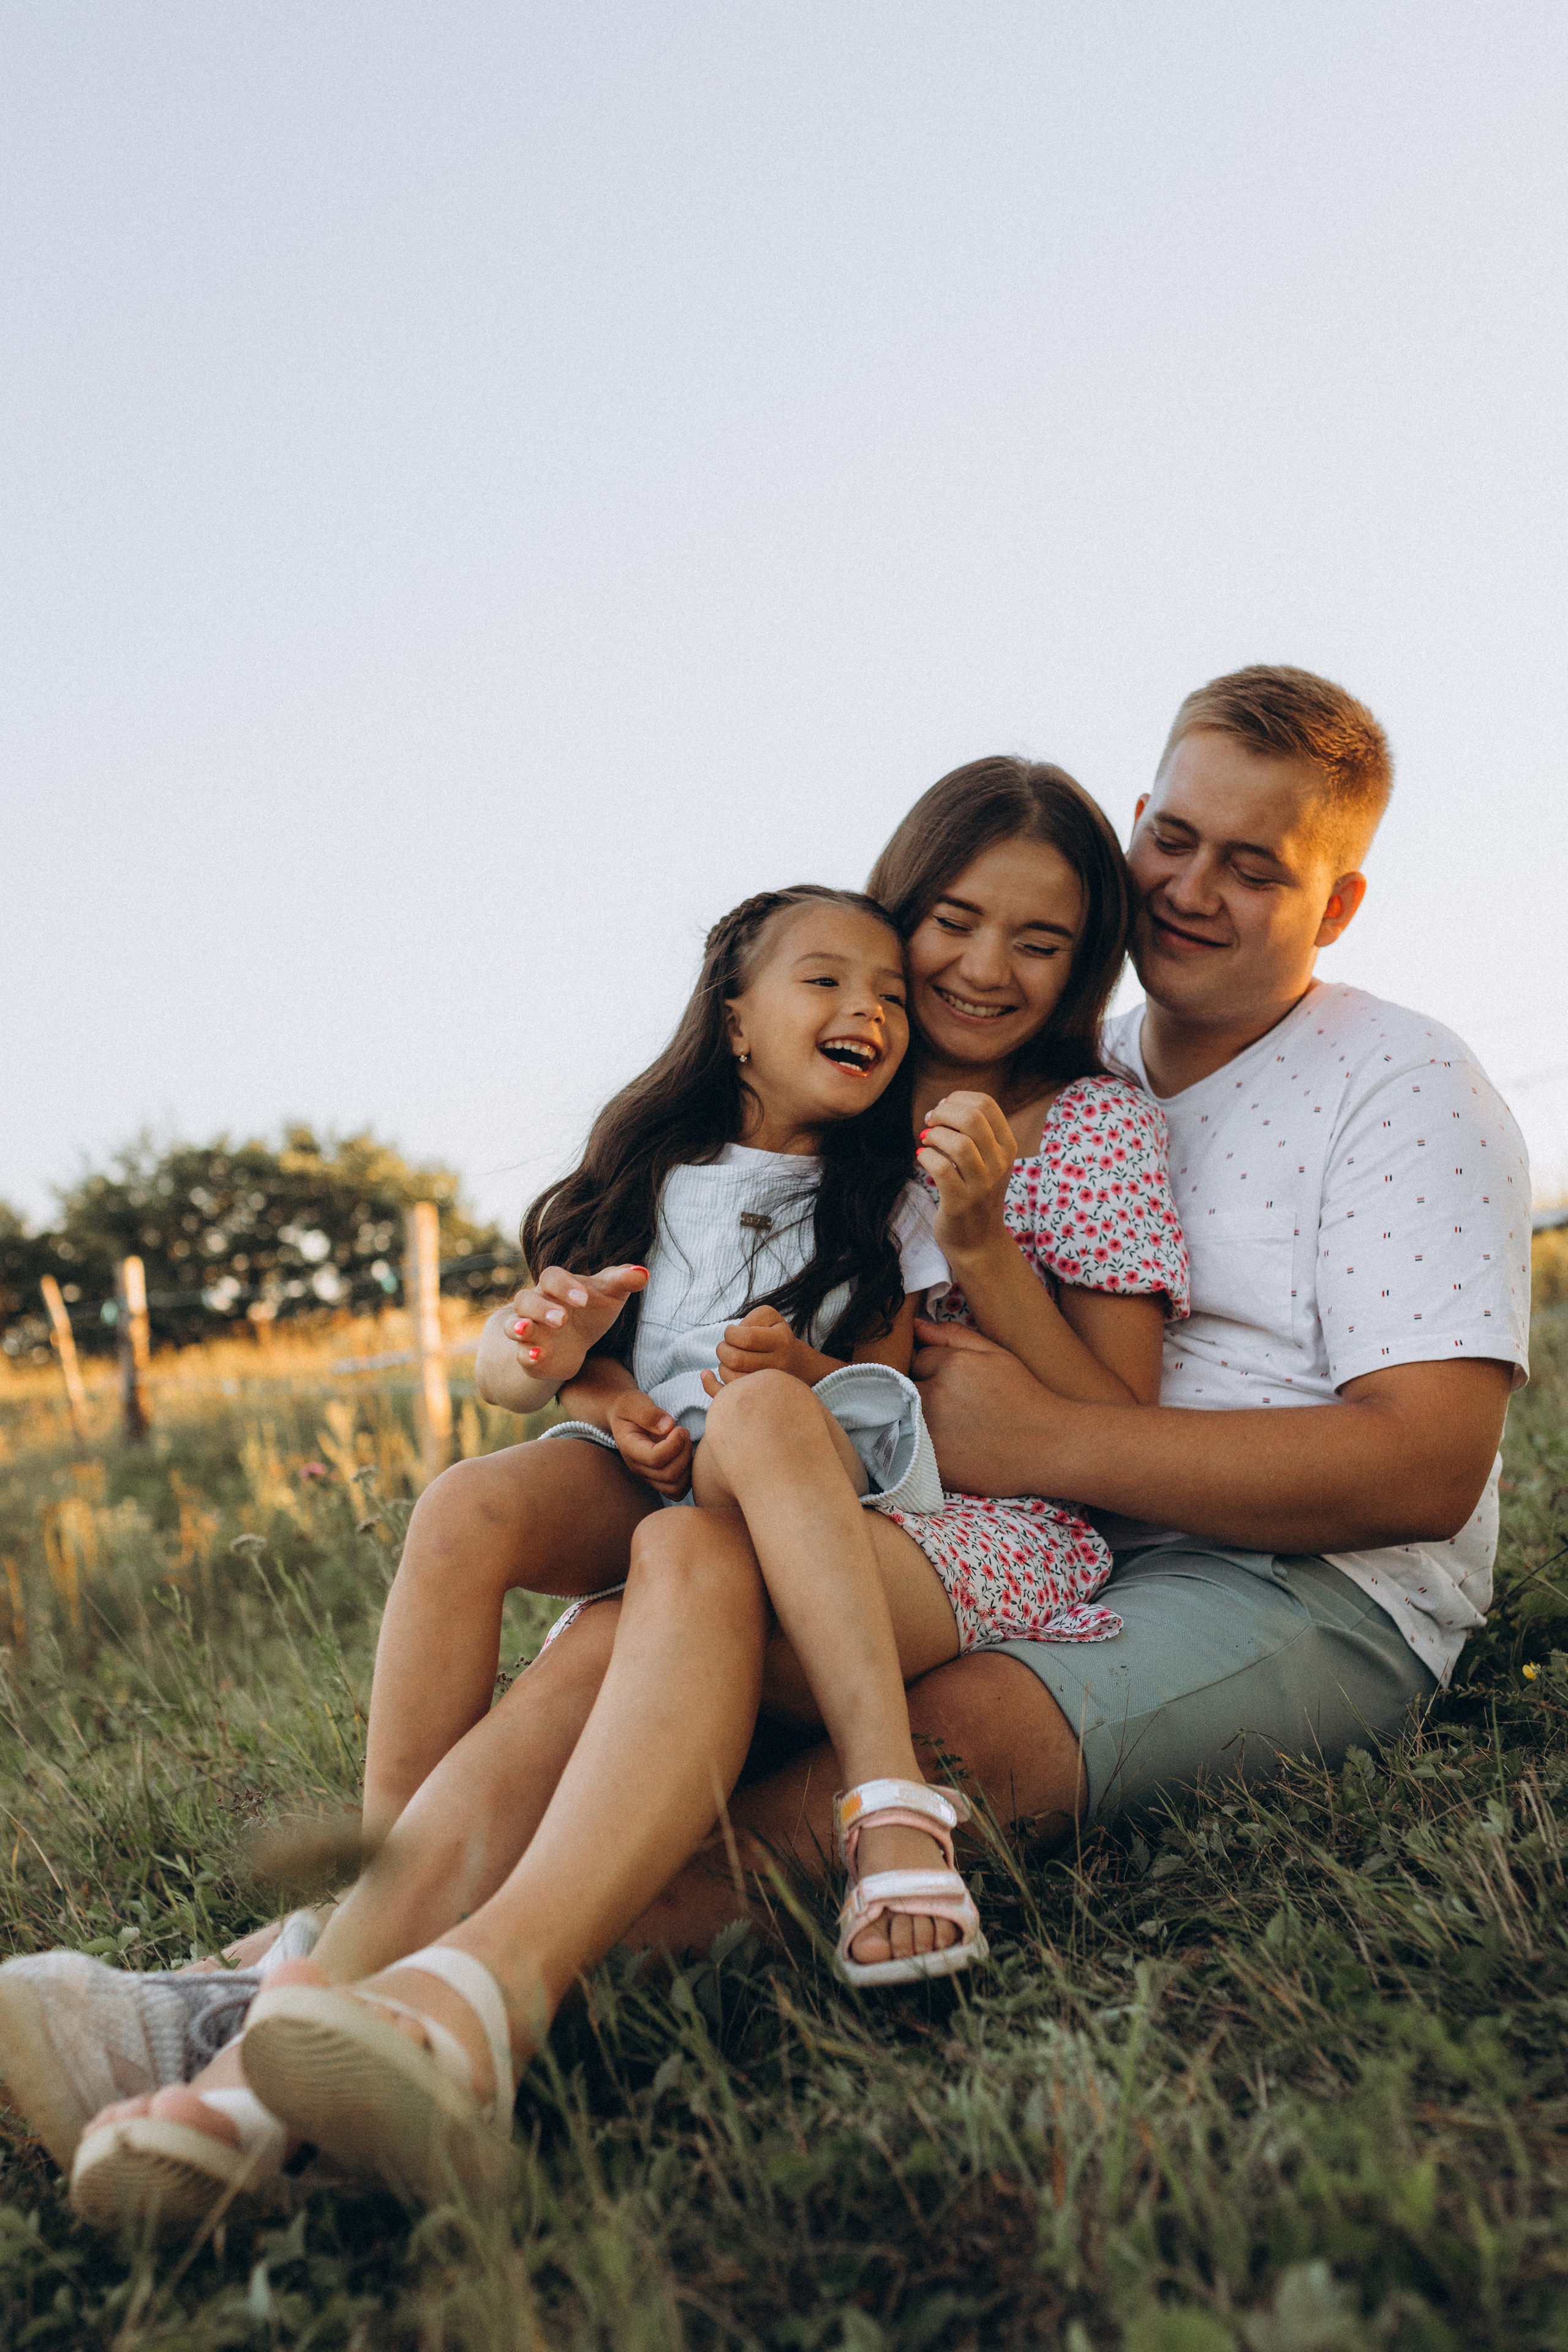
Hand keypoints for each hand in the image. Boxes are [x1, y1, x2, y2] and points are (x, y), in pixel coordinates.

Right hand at [506, 1263, 647, 1386]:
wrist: (575, 1342)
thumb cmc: (592, 1310)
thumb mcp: (610, 1294)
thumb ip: (625, 1281)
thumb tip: (642, 1273)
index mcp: (556, 1286)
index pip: (551, 1277)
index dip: (564, 1286)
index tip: (584, 1300)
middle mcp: (536, 1305)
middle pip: (525, 1299)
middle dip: (540, 1309)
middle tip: (562, 1320)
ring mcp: (529, 1331)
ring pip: (514, 1325)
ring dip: (519, 1328)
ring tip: (527, 1331)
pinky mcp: (529, 1355)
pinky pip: (520, 1354)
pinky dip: (525, 1355)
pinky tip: (536, 1356)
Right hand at [608, 1389, 694, 1499]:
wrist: (623, 1416)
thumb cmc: (630, 1407)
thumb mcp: (634, 1402)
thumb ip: (648, 1413)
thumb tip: (668, 1427)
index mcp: (630, 1448)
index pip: (655, 1458)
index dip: (675, 1444)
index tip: (679, 1428)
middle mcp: (637, 1467)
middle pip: (668, 1475)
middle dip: (684, 1452)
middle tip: (684, 1432)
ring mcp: (648, 1476)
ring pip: (675, 1487)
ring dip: (687, 1465)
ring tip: (685, 1444)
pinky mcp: (658, 1479)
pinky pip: (678, 1491)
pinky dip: (688, 1477)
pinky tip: (686, 1455)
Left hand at [699, 1304, 810, 1397]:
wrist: (797, 1365)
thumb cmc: (775, 1336)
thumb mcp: (770, 1318)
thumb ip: (750, 1319)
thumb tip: (733, 1339)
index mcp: (781, 1342)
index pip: (746, 1338)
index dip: (730, 1333)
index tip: (731, 1332)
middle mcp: (778, 1367)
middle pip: (735, 1360)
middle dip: (722, 1349)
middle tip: (727, 1346)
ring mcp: (769, 1387)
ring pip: (730, 1379)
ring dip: (722, 1365)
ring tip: (731, 1359)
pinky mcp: (758, 1399)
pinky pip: (728, 1397)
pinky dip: (710, 1385)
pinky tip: (706, 1375)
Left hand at [911, 1316, 1064, 1495]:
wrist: (1051, 1447)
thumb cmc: (1025, 1397)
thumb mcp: (996, 1355)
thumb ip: (953, 1336)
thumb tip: (914, 1326)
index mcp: (952, 1365)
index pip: (917, 1359)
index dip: (932, 1369)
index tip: (953, 1382)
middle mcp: (936, 1397)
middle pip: (904, 1387)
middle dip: (921, 1391)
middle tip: (952, 1404)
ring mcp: (931, 1433)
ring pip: (904, 1416)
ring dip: (916, 1417)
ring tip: (952, 1425)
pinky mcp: (932, 1463)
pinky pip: (911, 1446)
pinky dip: (921, 1444)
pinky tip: (950, 1445)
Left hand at [915, 1092, 1018, 1257]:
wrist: (978, 1240)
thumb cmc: (975, 1192)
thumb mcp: (986, 1160)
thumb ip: (972, 1132)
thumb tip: (943, 1105)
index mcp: (1007, 1146)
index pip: (986, 1104)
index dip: (957, 1099)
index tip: (943, 1109)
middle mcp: (999, 1164)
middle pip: (972, 1119)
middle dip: (944, 1113)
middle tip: (931, 1122)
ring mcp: (982, 1185)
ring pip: (958, 1143)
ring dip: (935, 1136)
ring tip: (927, 1141)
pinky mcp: (960, 1202)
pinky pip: (940, 1169)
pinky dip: (925, 1157)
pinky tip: (922, 1158)